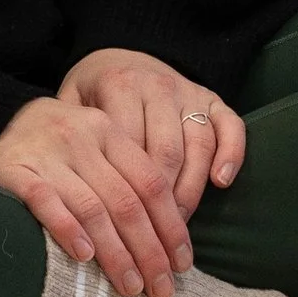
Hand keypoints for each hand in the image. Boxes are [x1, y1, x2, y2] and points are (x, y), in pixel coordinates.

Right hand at [0, 91, 196, 296]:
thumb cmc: (58, 153)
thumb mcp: (95, 151)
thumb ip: (127, 182)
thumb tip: (170, 245)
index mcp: (107, 130)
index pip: (151, 182)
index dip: (171, 227)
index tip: (182, 265)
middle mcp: (79, 134)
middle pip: (126, 201)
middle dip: (149, 251)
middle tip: (161, 290)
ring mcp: (45, 151)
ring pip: (92, 208)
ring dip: (116, 254)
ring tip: (130, 287)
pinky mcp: (11, 168)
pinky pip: (45, 202)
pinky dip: (67, 230)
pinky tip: (84, 257)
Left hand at [61, 47, 245, 224]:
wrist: (118, 59)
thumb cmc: (91, 96)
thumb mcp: (70, 105)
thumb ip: (71, 138)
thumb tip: (66, 192)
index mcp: (119, 85)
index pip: (129, 147)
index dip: (128, 191)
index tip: (124, 228)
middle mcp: (157, 86)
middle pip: (166, 151)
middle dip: (162, 201)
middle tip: (155, 237)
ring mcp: (187, 91)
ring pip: (198, 144)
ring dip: (192, 189)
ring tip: (180, 224)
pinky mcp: (211, 98)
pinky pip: (230, 125)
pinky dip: (231, 153)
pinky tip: (221, 182)